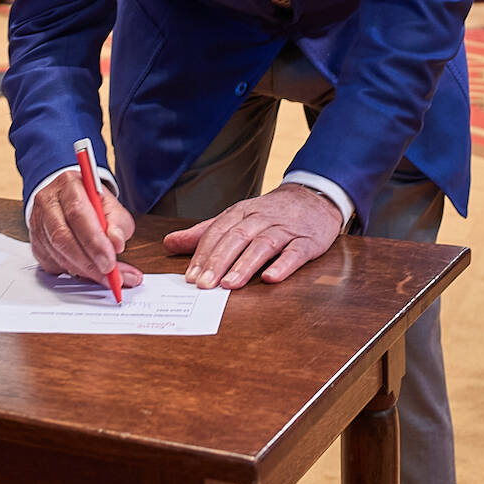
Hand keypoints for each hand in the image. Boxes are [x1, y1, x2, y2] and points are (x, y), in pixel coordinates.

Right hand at [28, 171, 143, 288]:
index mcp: (69, 185)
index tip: (110, 262)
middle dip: (89, 262)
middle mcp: (48, 202)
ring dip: (83, 270)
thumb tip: (116, 244)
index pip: (78, 213)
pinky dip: (72, 271)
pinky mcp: (35, 243)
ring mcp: (37, 224)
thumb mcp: (110, 205)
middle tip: (109, 275)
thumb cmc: (90, 202)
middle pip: (63, 237)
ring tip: (104, 275)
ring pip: (57, 254)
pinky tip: (87, 270)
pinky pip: (52, 264)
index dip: (94, 241)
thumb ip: (118, 223)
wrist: (66, 198)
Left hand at [164, 184, 342, 289]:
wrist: (314, 198)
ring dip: (245, 265)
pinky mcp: (307, 241)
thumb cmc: (270, 213)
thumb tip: (169, 243)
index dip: (203, 254)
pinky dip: (284, 265)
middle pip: (237, 238)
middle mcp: (261, 219)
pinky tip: (272, 278)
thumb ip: (204, 233)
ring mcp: (285, 229)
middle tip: (204, 285)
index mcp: (242, 213)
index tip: (190, 277)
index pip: (218, 232)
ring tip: (230, 284)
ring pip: (263, 245)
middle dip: (219, 261)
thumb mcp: (236, 217)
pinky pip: (295, 253)